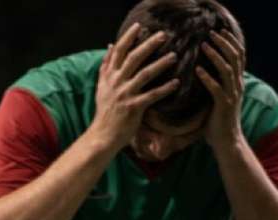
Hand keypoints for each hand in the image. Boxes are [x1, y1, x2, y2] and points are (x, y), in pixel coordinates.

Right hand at [90, 23, 180, 151]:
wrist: (102, 136)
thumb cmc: (105, 112)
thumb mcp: (101, 86)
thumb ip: (106, 66)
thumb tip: (110, 45)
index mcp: (109, 76)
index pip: (118, 52)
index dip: (128, 37)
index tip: (139, 26)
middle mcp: (116, 82)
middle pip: (134, 58)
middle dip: (149, 45)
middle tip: (163, 35)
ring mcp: (125, 94)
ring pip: (145, 74)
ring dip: (161, 63)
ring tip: (174, 56)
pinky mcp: (134, 107)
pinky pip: (152, 95)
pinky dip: (165, 88)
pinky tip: (176, 83)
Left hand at [196, 30, 246, 149]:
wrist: (227, 143)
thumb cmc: (218, 123)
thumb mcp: (218, 100)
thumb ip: (214, 86)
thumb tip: (199, 74)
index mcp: (237, 84)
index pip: (239, 57)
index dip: (231, 42)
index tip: (220, 31)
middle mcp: (237, 86)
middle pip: (235, 58)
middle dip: (223, 43)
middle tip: (211, 33)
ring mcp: (232, 95)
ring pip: (227, 69)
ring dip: (215, 56)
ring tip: (204, 46)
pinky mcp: (224, 105)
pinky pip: (216, 88)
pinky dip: (207, 78)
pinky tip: (197, 70)